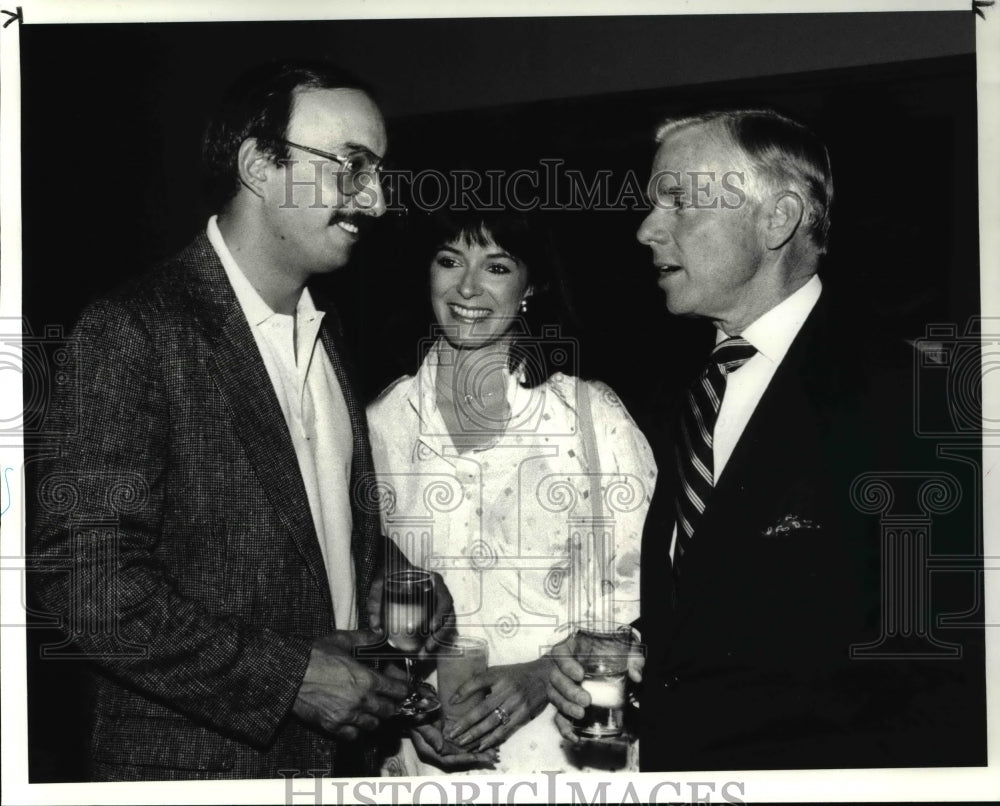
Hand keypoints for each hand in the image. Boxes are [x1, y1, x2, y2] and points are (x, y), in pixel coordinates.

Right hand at [292, 630, 408, 740]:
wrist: (288, 675)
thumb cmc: (313, 656)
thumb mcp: (340, 640)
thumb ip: (363, 638)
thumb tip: (378, 633)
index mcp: (367, 679)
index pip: (397, 690)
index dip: (403, 689)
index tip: (403, 688)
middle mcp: (361, 700)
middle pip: (389, 710)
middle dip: (392, 704)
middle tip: (389, 698)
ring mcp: (347, 715)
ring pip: (373, 724)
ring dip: (375, 717)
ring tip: (372, 709)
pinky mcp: (333, 726)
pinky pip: (354, 735)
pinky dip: (357, 730)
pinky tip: (354, 720)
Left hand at [367, 565, 455, 655]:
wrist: (392, 570)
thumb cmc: (389, 574)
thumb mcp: (379, 583)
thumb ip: (375, 601)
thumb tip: (376, 628)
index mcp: (433, 581)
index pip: (444, 598)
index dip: (441, 614)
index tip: (431, 627)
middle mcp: (440, 592)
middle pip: (449, 615)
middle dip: (441, 634)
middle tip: (428, 647)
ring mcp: (439, 603)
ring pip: (447, 624)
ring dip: (438, 640)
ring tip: (425, 653)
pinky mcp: (436, 612)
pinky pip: (440, 627)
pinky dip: (434, 639)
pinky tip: (424, 650)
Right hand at [409, 721, 498, 770]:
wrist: (414, 704)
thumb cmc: (415, 712)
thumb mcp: (420, 722)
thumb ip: (430, 736)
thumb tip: (441, 750)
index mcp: (429, 751)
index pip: (448, 760)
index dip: (462, 759)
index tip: (475, 756)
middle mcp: (439, 751)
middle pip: (459, 759)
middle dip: (476, 758)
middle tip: (492, 757)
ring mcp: (446, 745)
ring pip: (464, 753)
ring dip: (480, 753)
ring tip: (495, 753)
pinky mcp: (451, 739)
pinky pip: (465, 744)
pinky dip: (477, 745)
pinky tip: (489, 745)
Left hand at [445, 658, 552, 750]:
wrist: (545, 677)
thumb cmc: (517, 674)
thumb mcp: (500, 671)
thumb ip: (483, 681)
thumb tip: (460, 695)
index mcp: (499, 675)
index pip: (477, 682)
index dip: (463, 691)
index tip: (450, 703)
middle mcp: (507, 689)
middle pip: (482, 708)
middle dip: (466, 723)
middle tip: (451, 734)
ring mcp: (516, 703)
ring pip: (492, 722)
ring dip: (476, 734)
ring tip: (462, 743)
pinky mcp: (524, 715)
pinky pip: (506, 730)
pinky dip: (492, 739)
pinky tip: (481, 745)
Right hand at [546, 633, 644, 741]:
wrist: (604, 667)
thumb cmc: (610, 654)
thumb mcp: (624, 650)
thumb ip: (633, 658)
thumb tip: (636, 675)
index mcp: (572, 649)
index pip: (560, 652)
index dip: (566, 664)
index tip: (580, 675)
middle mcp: (561, 666)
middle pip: (555, 677)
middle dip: (569, 691)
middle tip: (586, 700)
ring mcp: (559, 686)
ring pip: (554, 696)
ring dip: (565, 707)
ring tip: (580, 714)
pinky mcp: (563, 703)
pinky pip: (557, 715)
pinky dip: (564, 727)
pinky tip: (574, 735)